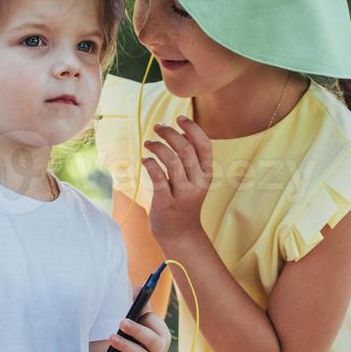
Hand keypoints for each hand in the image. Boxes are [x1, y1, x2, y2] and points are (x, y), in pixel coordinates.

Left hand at [91, 286, 171, 351]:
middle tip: (122, 322)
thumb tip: (142, 285)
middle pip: (152, 341)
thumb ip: (143, 308)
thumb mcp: (143, 327)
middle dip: (138, 331)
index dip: (146, 318)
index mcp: (161, 336)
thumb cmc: (140, 343)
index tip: (137, 311)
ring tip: (112, 337)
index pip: (155, 324)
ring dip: (125, 346)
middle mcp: (157, 351)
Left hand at [142, 116, 212, 244]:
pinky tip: (145, 159)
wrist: (180, 233)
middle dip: (170, 133)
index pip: (204, 145)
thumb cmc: (184, 201)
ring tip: (148, 143)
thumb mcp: (195, 180)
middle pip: (186, 150)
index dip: (193, 128)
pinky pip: (158, 178)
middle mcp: (197, 183)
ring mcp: (182, 194)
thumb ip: (192, 158)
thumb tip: (183, 131)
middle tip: (158, 127)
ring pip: (172, 162)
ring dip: (158, 147)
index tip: (179, 118)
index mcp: (206, 174)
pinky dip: (150, 164)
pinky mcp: (166, 203)